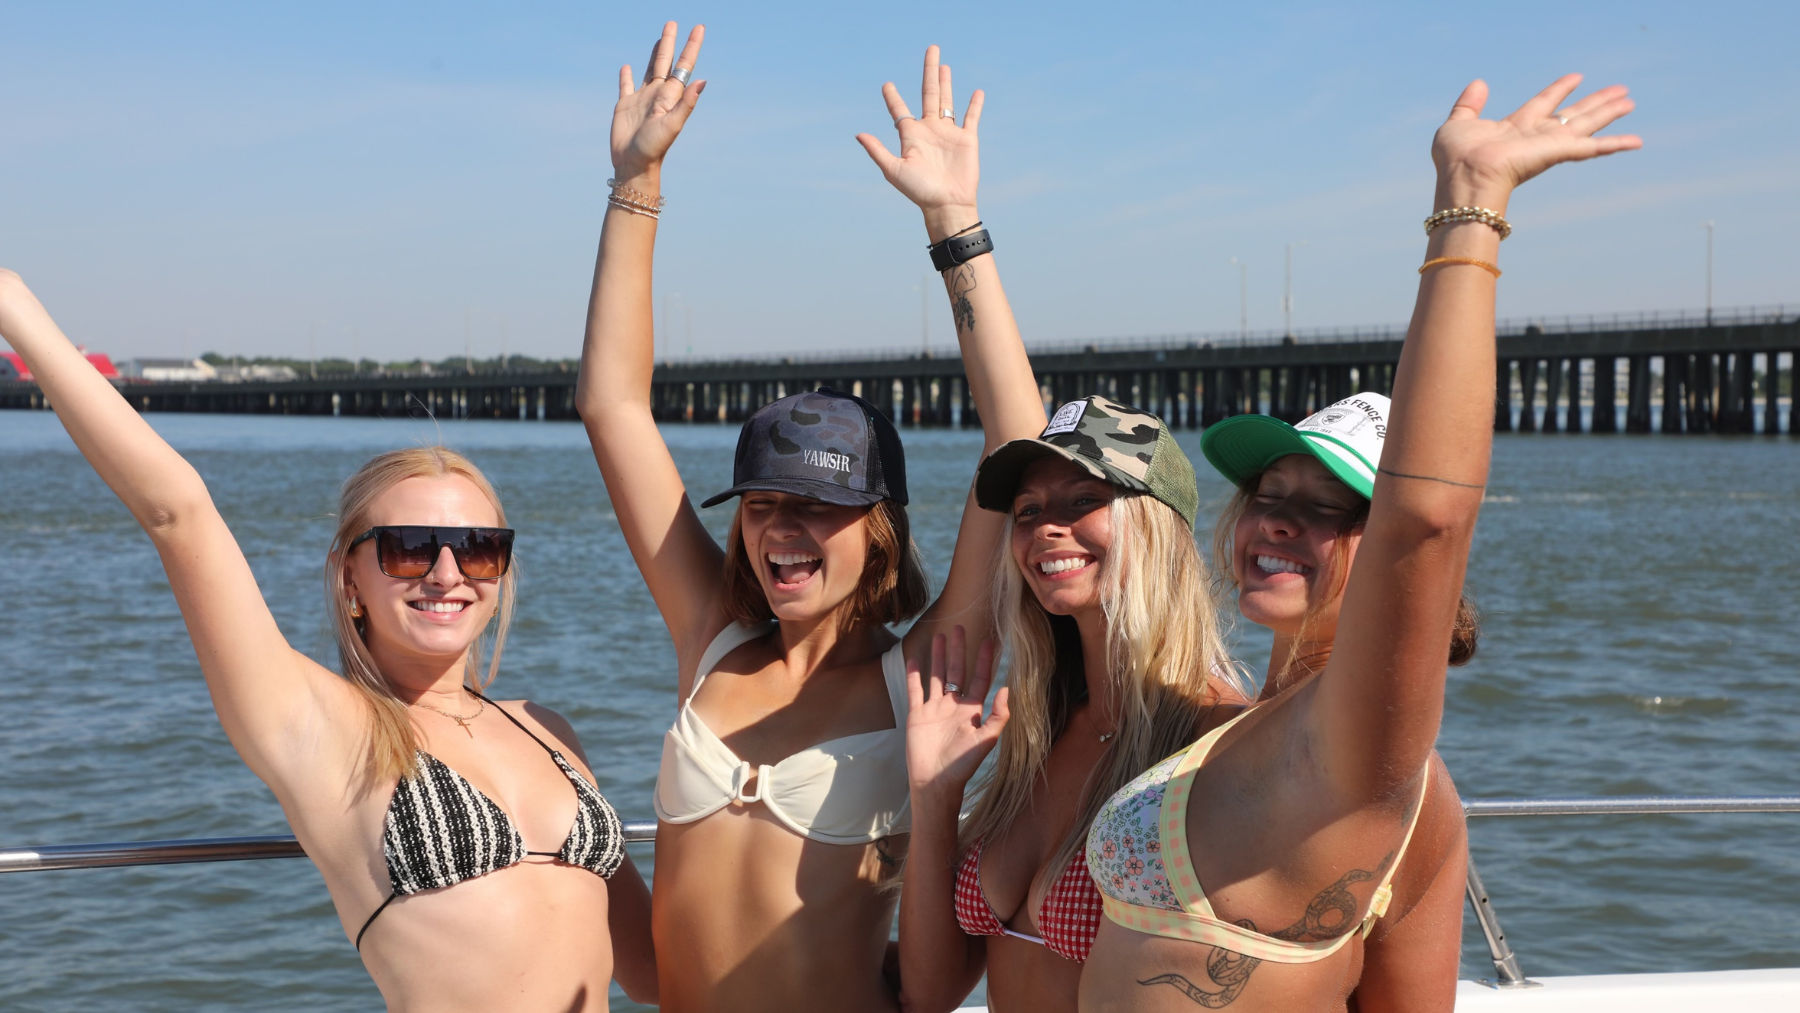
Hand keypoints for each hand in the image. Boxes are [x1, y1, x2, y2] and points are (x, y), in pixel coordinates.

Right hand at [611, 22, 705, 180]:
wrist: (634, 165)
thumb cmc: (654, 148)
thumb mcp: (672, 124)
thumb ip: (686, 103)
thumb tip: (702, 80)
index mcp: (670, 96)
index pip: (683, 66)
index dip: (691, 46)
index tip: (698, 28)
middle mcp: (658, 94)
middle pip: (665, 62)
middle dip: (670, 42)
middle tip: (673, 23)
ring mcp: (642, 99)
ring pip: (648, 69)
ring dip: (654, 53)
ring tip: (659, 39)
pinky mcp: (625, 105)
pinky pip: (626, 86)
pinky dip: (626, 76)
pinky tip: (627, 67)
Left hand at [855, 45, 982, 238]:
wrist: (946, 204)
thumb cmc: (918, 191)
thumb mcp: (894, 170)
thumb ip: (877, 151)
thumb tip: (858, 134)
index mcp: (911, 136)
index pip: (900, 111)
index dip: (893, 98)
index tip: (887, 85)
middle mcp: (929, 130)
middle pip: (929, 93)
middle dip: (929, 71)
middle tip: (931, 49)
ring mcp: (949, 133)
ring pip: (947, 100)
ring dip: (946, 82)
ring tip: (944, 65)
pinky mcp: (967, 140)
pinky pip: (971, 118)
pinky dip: (975, 105)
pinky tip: (976, 91)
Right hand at [905, 626, 1008, 797]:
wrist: (935, 782)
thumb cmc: (962, 765)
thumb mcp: (985, 740)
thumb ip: (998, 716)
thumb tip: (1006, 688)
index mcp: (972, 711)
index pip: (980, 679)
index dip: (985, 660)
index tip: (989, 640)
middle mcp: (953, 706)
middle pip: (957, 671)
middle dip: (959, 650)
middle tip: (960, 627)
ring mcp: (934, 709)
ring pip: (936, 676)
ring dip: (938, 657)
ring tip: (939, 635)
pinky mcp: (917, 715)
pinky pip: (915, 690)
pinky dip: (914, 674)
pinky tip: (914, 658)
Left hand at [1432, 74, 1640, 201]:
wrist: (1467, 176)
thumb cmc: (1457, 159)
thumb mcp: (1459, 123)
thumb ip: (1469, 104)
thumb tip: (1480, 83)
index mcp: (1515, 127)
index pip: (1543, 103)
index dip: (1559, 89)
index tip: (1576, 77)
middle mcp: (1537, 136)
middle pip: (1573, 114)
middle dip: (1595, 102)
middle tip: (1620, 91)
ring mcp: (1550, 145)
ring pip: (1587, 125)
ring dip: (1609, 112)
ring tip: (1630, 101)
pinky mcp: (1560, 152)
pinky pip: (1595, 148)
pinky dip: (1617, 144)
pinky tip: (1637, 141)